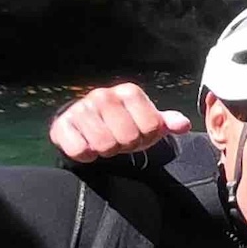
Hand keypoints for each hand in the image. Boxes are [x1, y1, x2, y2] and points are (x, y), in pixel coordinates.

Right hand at [50, 82, 190, 161]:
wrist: (85, 127)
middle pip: (128, 138)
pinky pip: (80, 150)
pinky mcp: (63, 125)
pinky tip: (86, 145)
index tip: (137, 134)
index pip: (152, 127)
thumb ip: (167, 123)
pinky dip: (86, 155)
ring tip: (104, 142)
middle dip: (125, 146)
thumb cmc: (122, 124)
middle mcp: (104, 95)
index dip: (147, 138)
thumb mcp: (148, 123)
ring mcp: (82, 108)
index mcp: (129, 92)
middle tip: (119, 140)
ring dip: (106, 151)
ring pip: (105, 145)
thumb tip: (184, 125)